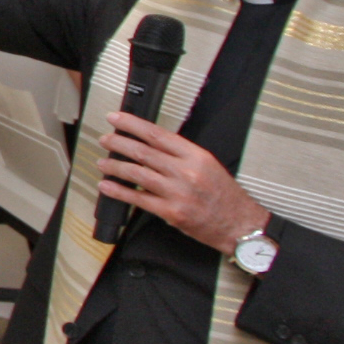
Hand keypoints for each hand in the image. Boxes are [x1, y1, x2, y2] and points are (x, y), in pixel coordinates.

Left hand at [99, 112, 268, 251]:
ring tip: (103, 162)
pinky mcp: (171, 212)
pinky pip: (139, 199)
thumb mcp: (207, 165)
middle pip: (143, 152)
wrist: (240, 224)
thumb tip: (150, 145)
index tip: (116, 118)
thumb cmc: (224, 195)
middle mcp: (186, 172)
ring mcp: (178, 193)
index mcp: (195, 156)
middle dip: (119, 143)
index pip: (157, 134)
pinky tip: (107, 186)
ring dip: (115, 167)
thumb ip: (181, 155)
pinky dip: (119, 192)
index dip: (132, 125)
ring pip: (138, 174)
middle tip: (105, 140)